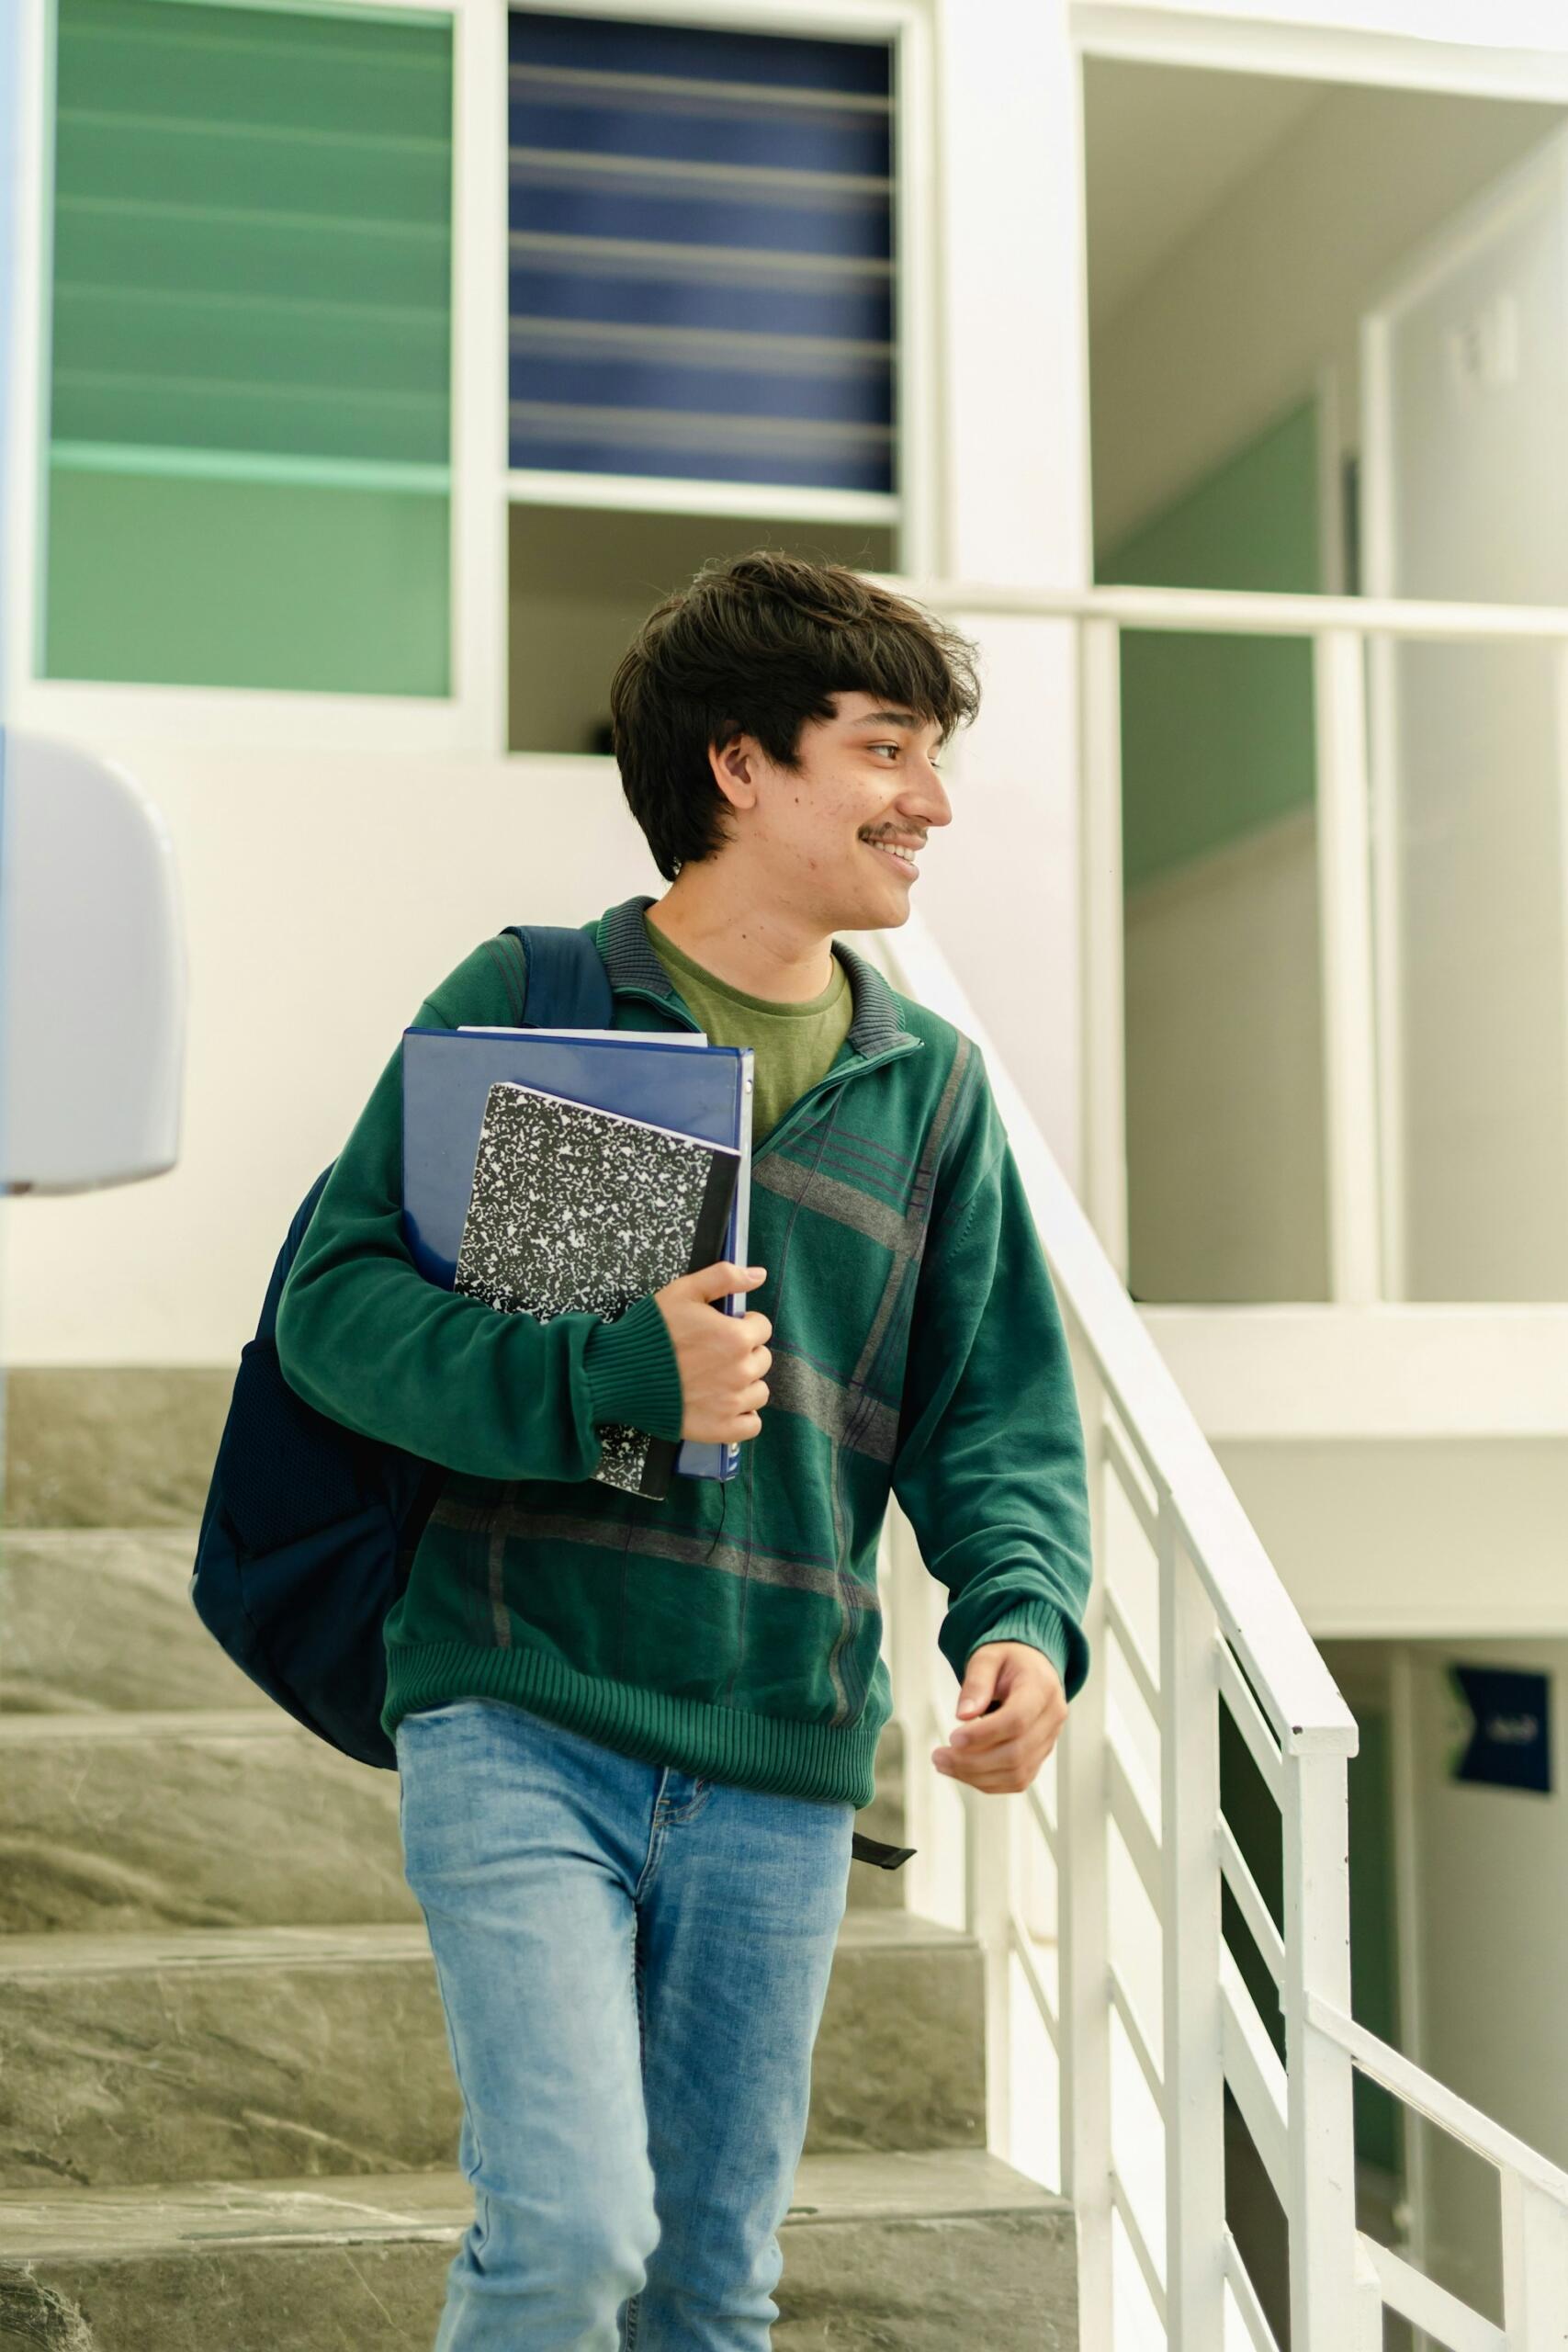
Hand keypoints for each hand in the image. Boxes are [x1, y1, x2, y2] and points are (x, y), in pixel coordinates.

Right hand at [652, 1262, 771, 1445]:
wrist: (619, 1374)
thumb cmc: (650, 1332)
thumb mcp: (683, 1291)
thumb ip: (725, 1277)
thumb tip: (759, 1274)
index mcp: (736, 1337)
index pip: (762, 1327)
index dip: (743, 1324)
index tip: (723, 1328)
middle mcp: (740, 1371)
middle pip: (762, 1359)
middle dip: (744, 1353)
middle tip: (714, 1354)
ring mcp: (732, 1403)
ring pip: (759, 1391)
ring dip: (744, 1384)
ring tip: (716, 1379)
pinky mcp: (720, 1428)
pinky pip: (752, 1425)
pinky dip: (743, 1416)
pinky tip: (723, 1404)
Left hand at [932, 1642, 1066, 1792]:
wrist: (1031, 1668)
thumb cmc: (1010, 1662)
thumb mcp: (987, 1658)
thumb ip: (976, 1683)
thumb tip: (963, 1714)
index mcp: (1042, 1688)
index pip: (1017, 1720)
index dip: (984, 1734)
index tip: (954, 1737)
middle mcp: (1051, 1717)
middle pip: (1016, 1753)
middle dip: (973, 1761)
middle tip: (940, 1756)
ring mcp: (1048, 1740)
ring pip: (1016, 1773)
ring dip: (976, 1776)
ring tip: (945, 1764)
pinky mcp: (1039, 1757)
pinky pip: (1016, 1781)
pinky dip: (987, 1782)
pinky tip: (963, 1771)